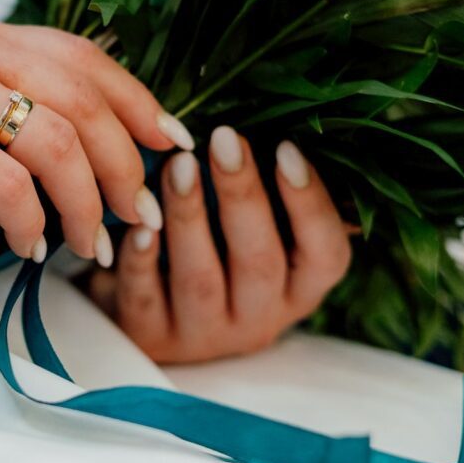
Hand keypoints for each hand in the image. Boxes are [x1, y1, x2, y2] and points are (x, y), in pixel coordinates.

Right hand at [0, 14, 193, 263]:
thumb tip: (66, 169)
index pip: (81, 57)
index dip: (135, 101)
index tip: (167, 144)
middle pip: (83, 100)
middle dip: (125, 164)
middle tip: (139, 215)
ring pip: (56, 139)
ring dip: (88, 201)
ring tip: (92, 245)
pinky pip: (5, 182)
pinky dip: (30, 221)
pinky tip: (30, 248)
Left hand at [91, 126, 351, 362]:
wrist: (148, 315)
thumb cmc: (214, 254)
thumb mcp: (252, 234)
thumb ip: (271, 197)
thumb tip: (289, 124)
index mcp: (298, 289)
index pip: (326, 254)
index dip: (311, 203)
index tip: (287, 147)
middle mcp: (259, 319)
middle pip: (259, 263)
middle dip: (242, 196)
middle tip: (224, 140)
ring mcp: (203, 335)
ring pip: (200, 279)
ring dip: (190, 217)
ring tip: (178, 165)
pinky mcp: (152, 338)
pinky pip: (146, 298)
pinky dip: (142, 260)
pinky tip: (137, 225)